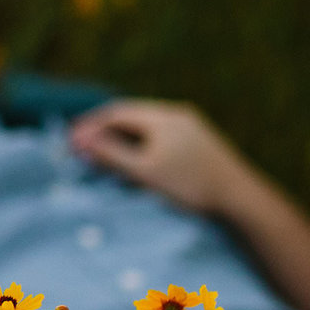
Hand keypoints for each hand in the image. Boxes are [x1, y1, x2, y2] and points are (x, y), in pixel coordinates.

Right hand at [67, 99, 258, 217]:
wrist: (239, 197)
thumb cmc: (190, 184)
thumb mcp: (144, 171)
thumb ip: (111, 155)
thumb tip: (81, 141)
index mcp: (163, 117)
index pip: (117, 112)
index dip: (91, 125)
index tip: (70, 138)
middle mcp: (177, 114)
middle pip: (131, 117)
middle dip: (104, 130)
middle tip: (81, 144)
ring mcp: (191, 127)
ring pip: (146, 127)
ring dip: (121, 138)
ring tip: (103, 152)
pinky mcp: (199, 142)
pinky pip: (160, 136)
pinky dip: (140, 144)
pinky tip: (135, 158)